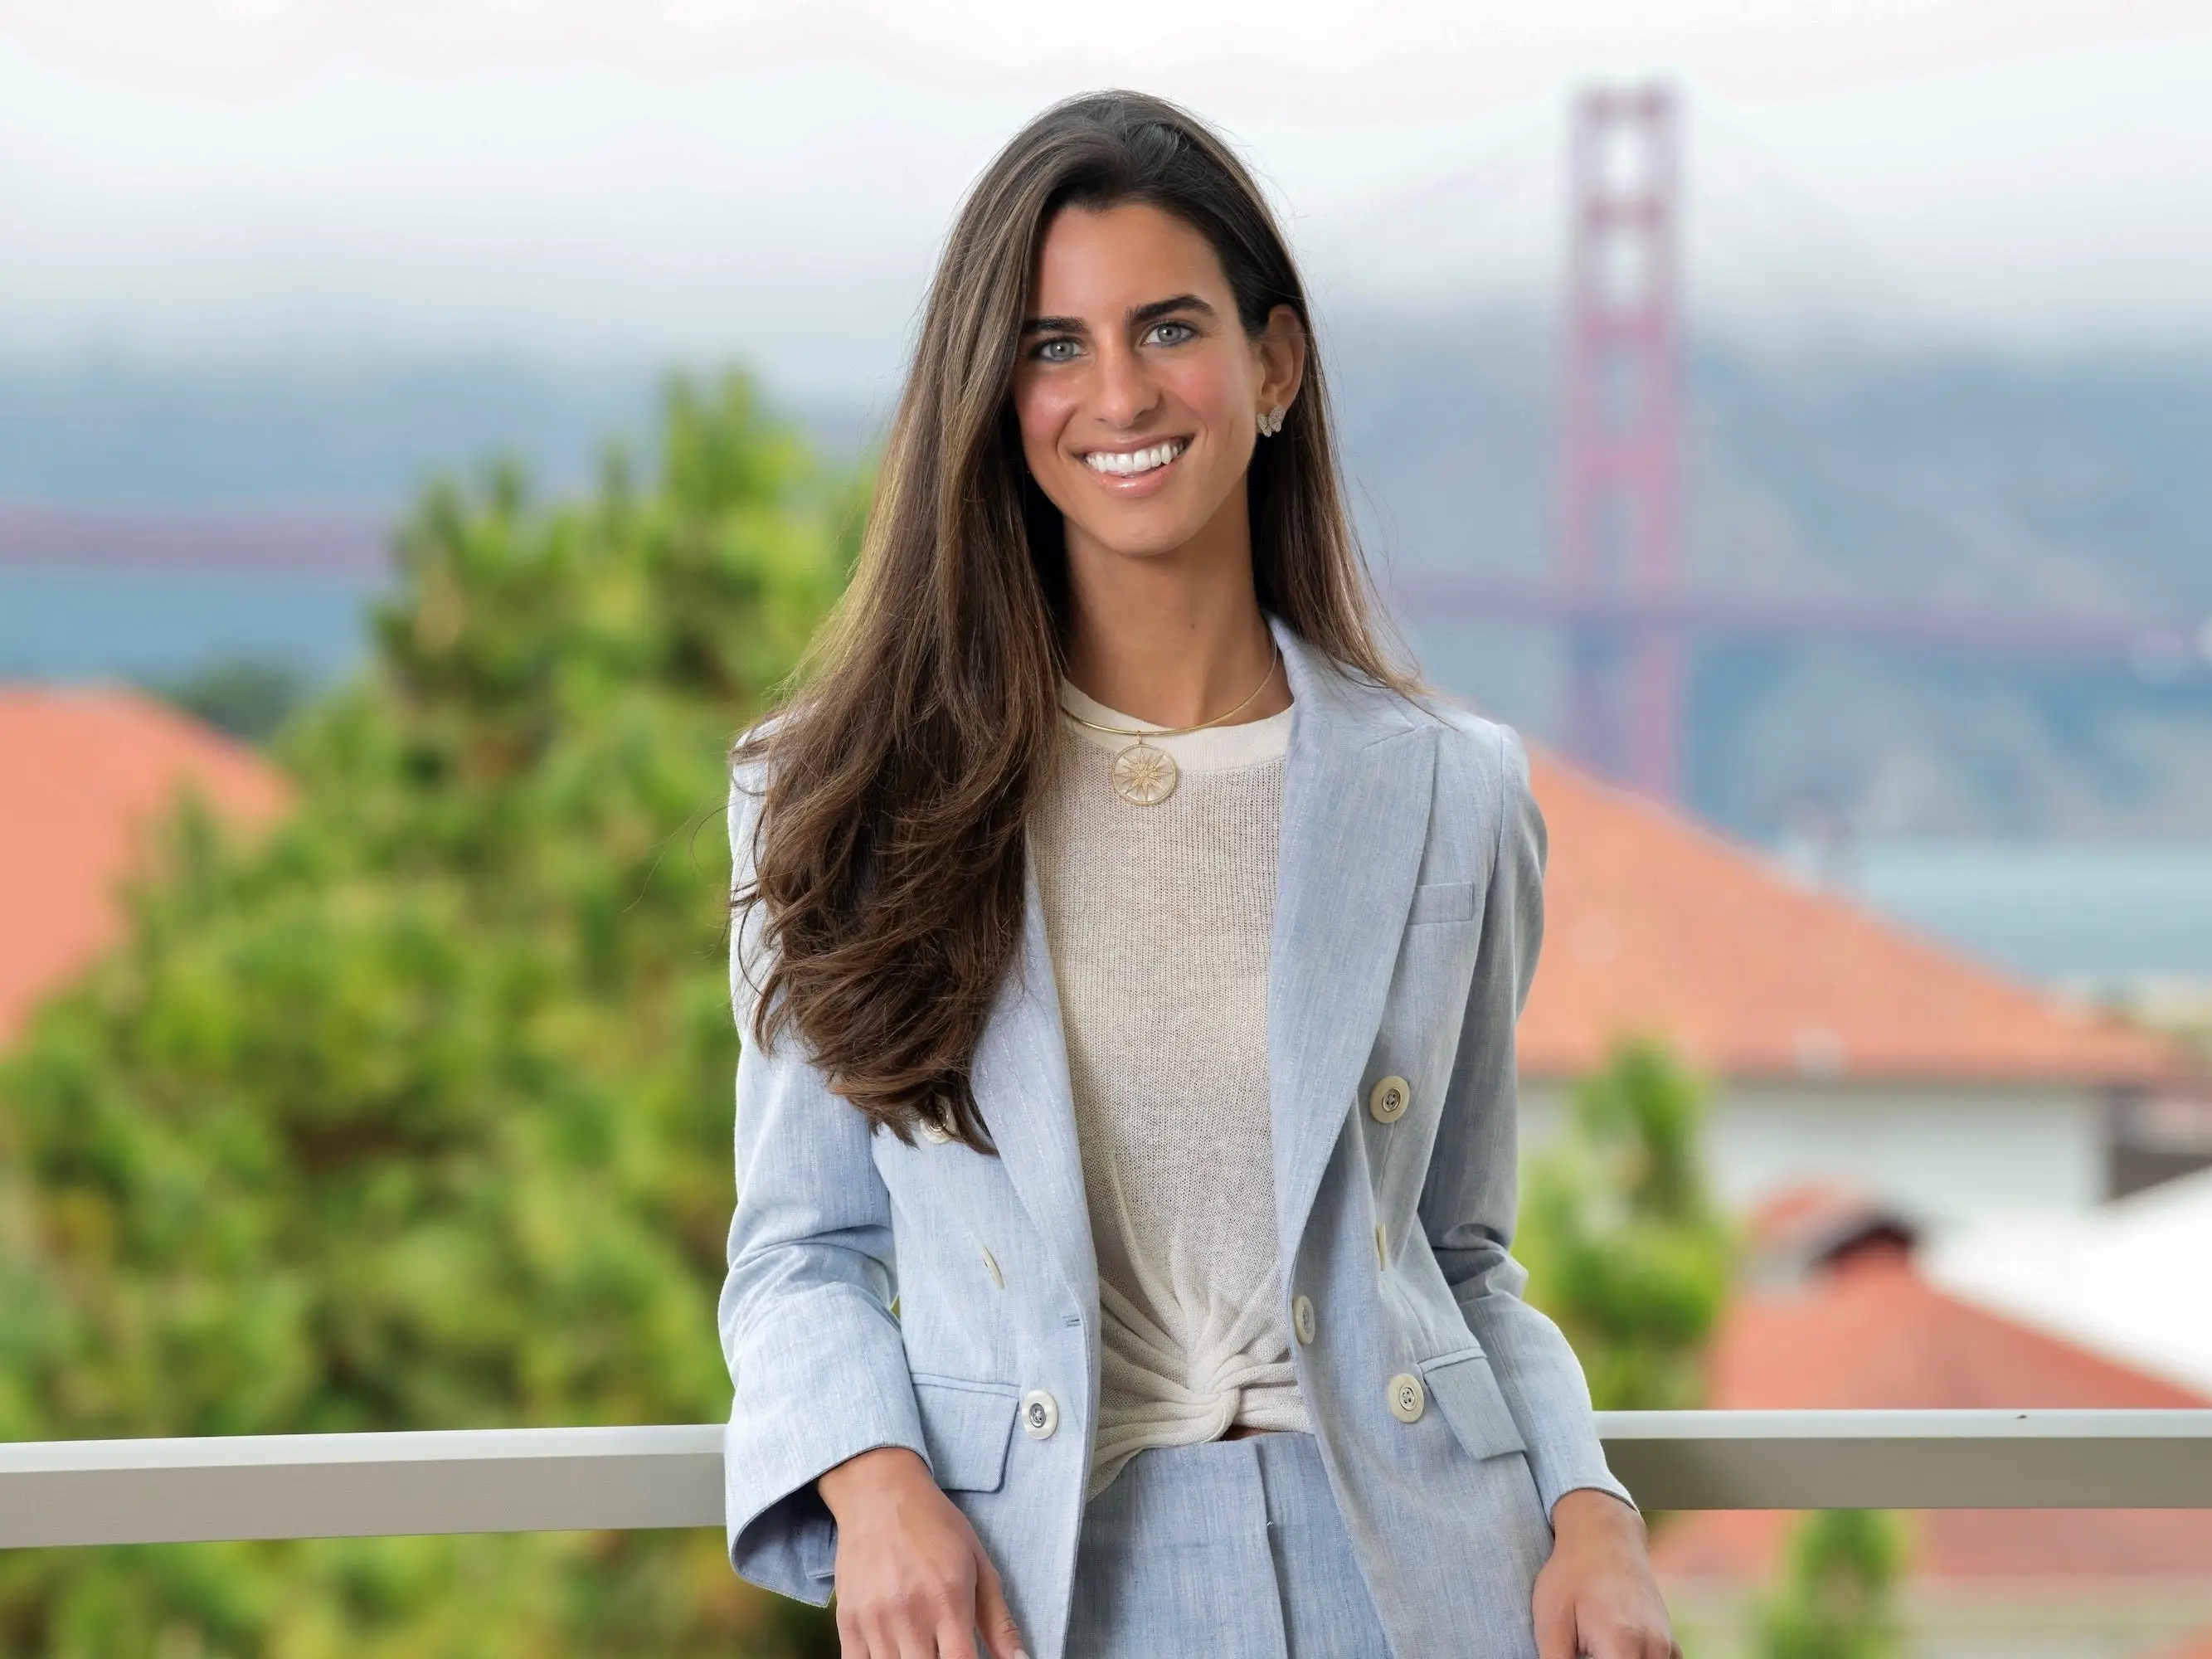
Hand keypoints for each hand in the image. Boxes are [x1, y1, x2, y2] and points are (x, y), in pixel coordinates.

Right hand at [817, 1446, 1028, 1658]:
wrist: (878, 1494)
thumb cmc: (935, 1526)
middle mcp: (910, 1615)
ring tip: (922, 1645)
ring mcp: (874, 1621)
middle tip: (944, 1649)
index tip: (970, 1658)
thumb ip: (999, 1621)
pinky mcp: (847, 1623)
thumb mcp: (979, 1564)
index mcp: (949, 1600)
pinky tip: (896, 1651)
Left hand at [1532, 1488, 1680, 1658]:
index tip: (1576, 1658)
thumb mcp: (1551, 1621)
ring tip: (1594, 1648)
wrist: (1604, 1536)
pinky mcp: (1671, 1646)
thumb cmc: (1572, 1575)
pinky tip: (1612, 1651)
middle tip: (1584, 1650)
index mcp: (1623, 1645)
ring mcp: (1667, 1648)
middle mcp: (1654, 1650)